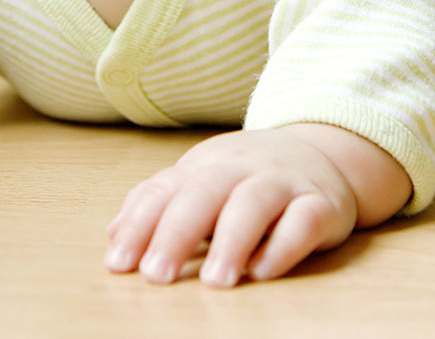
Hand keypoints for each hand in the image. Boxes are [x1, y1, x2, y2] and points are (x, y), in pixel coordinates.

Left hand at [105, 126, 382, 286]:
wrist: (322, 153)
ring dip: (231, 240)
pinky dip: (284, 245)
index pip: (166, 191)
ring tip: (214, 281)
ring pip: (254, 201)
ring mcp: (282, 182)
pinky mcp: (321, 203)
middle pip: (205, 192)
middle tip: (157, 275)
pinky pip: (304, 219)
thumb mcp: (200, 179)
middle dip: (177, 232)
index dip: (139, 225)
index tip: (119, 263)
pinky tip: (262, 271)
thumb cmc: (247, 176)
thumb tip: (112, 232)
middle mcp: (241, 168)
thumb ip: (158, 202)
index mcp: (205, 165)